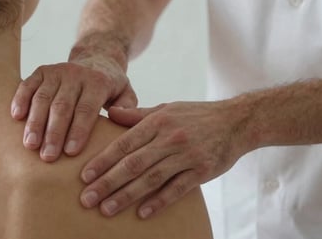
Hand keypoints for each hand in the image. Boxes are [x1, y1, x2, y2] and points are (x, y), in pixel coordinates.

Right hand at [11, 55, 137, 161]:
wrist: (97, 58)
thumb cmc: (111, 87)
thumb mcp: (127, 93)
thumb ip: (128, 108)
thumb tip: (116, 117)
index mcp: (98, 82)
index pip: (87, 109)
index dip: (78, 130)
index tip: (70, 152)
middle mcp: (76, 74)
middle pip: (62, 106)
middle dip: (54, 133)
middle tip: (47, 157)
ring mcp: (57, 71)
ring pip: (43, 98)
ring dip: (35, 122)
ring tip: (30, 145)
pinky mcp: (41, 71)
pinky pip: (28, 85)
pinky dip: (20, 100)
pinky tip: (16, 117)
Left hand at [79, 100, 253, 218]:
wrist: (237, 121)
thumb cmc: (196, 115)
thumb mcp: (166, 109)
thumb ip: (137, 115)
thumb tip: (110, 113)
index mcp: (157, 122)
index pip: (124, 144)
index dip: (103, 161)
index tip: (84, 176)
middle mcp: (170, 138)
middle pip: (133, 164)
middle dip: (107, 183)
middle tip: (87, 199)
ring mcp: (187, 156)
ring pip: (152, 179)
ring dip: (127, 196)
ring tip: (106, 209)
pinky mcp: (202, 171)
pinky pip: (177, 189)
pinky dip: (159, 201)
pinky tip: (142, 213)